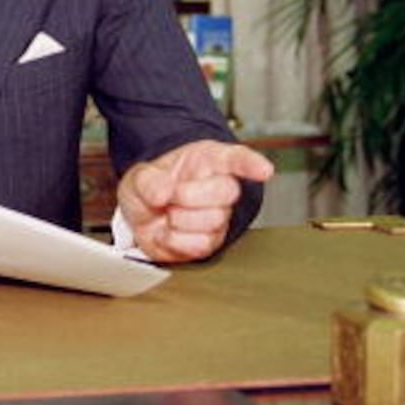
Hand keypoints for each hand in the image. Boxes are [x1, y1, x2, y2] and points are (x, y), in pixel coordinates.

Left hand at [116, 140, 274, 262]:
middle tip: (169, 195)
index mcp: (207, 161)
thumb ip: (148, 180)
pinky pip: (200, 245)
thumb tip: (162, 192)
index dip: (251, 164)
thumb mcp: (140, 175)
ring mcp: (218, 217)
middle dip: (190, 195)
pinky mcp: (210, 243)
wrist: (140, 216)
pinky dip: (176, 241)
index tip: (264, 170)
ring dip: (180, 219)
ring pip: (214, 220)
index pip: (236, 158)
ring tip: (168, 212)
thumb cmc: (150, 188)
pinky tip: (169, 231)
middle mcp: (220, 188)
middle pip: (228, 191)